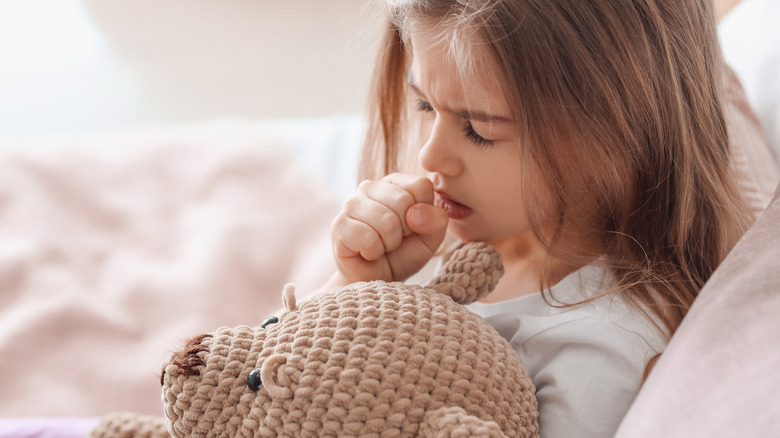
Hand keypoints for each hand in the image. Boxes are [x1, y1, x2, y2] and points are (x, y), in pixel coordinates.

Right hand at [330, 173, 448, 283]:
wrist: (376, 279)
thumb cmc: (403, 254)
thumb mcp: (430, 238)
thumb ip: (436, 220)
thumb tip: (415, 212)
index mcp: (395, 183)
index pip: (421, 186)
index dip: (423, 213)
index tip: (412, 227)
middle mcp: (370, 187)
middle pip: (404, 201)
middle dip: (405, 230)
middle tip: (394, 240)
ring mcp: (351, 204)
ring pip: (386, 221)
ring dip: (389, 243)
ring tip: (381, 246)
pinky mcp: (339, 225)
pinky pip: (368, 238)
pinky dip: (374, 252)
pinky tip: (367, 252)